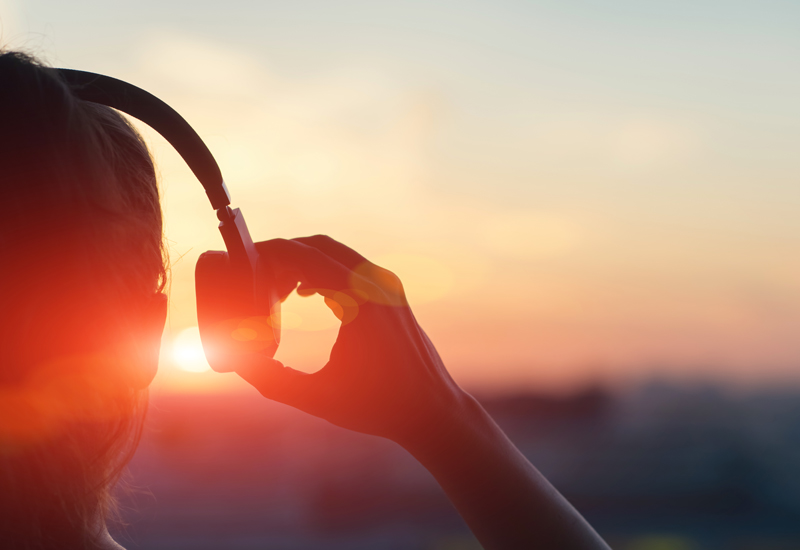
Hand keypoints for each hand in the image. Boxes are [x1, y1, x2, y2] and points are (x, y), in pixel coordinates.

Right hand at [226, 235, 469, 446]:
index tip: (243, 262)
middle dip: (283, 254)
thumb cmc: (378, 407)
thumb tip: (235, 361)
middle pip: (319, 246)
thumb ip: (270, 380)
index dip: (270, 254)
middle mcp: (377, 284)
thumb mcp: (316, 398)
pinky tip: (304, 294)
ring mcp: (389, 287)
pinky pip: (351, 269)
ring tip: (274, 290)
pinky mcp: (393, 295)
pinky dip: (324, 272)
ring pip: (336, 254)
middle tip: (254, 276)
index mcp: (360, 301)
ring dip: (303, 262)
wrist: (431, 411)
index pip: (305, 256)